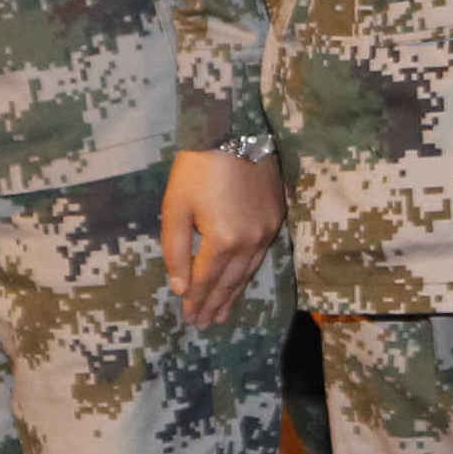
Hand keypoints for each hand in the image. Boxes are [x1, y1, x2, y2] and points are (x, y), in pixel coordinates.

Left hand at [158, 149, 280, 327]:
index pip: (206, 280)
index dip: (195, 300)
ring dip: (234, 294)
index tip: (189, 318)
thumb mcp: (175, 207)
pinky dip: (249, 272)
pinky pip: (261, 255)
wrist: (235, 129)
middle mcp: (250, 241)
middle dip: (215, 304)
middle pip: (229, 282)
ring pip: (248, 272)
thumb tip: (180, 287)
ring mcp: (267, 230)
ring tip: (223, 313)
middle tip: (205, 324)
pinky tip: (242, 280)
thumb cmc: (198, 166)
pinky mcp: (277, 217)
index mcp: (223, 240)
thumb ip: (176, 250)